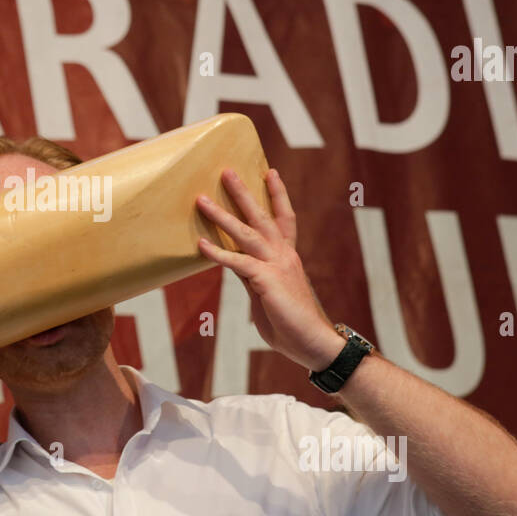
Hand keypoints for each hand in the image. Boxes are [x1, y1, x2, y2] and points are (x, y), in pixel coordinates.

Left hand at [196, 168, 339, 369]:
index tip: (269, 172)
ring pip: (246, 232)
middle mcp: (284, 256)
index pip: (285, 219)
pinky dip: (217, 252)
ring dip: (222, 214)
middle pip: (263, 216)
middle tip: (226, 171)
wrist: (315, 344)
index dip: (277, 195)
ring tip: (202, 198)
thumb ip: (252, 278)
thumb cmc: (293, 326)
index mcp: (289, 258)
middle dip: (244, 192)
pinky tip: (200, 244)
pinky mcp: (266, 281)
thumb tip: (235, 266)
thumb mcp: (267, 296)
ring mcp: (277, 266)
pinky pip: (237, 262)